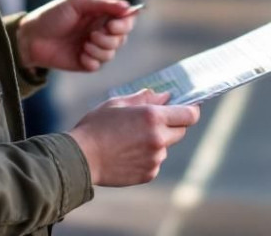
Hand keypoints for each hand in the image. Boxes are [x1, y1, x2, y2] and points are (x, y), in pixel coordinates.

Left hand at [17, 0, 138, 71]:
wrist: (31, 38)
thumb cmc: (52, 16)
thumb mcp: (76, 3)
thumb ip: (103, 4)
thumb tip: (127, 6)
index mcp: (100, 14)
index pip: (125, 19)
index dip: (125, 23)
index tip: (113, 25)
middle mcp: (100, 30)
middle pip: (122, 37)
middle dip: (111, 38)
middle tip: (94, 34)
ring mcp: (93, 47)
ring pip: (112, 52)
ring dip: (100, 49)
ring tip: (84, 44)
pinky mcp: (86, 62)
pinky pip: (99, 65)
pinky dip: (91, 60)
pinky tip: (79, 54)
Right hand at [68, 90, 200, 185]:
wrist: (80, 158)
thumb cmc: (96, 126)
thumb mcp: (117, 104)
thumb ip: (144, 98)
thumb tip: (164, 96)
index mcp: (152, 117)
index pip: (190, 114)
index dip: (190, 109)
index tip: (186, 107)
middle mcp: (158, 139)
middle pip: (181, 131)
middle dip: (171, 125)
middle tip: (150, 123)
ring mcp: (155, 159)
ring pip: (165, 147)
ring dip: (156, 142)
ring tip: (129, 140)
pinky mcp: (149, 174)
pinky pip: (155, 161)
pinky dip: (146, 157)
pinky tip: (126, 154)